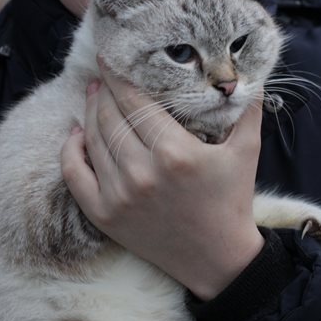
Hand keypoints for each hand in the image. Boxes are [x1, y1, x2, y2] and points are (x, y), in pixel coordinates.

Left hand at [62, 63, 263, 299]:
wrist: (218, 260)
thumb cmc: (231, 201)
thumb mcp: (246, 151)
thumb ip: (247, 109)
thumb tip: (250, 74)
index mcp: (175, 152)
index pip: (136, 102)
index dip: (119, 77)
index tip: (109, 59)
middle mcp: (142, 172)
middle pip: (110, 118)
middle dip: (103, 92)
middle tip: (102, 76)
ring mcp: (119, 196)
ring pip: (93, 141)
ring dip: (89, 114)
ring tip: (93, 98)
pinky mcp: (105, 216)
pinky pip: (75, 176)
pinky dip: (70, 151)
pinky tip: (75, 134)